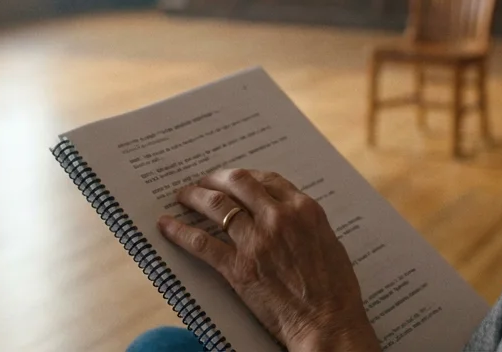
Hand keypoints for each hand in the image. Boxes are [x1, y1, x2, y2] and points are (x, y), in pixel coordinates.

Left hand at [158, 169, 380, 351]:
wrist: (328, 323)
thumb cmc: (335, 289)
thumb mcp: (328, 242)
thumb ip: (304, 223)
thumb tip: (283, 213)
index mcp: (304, 209)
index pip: (267, 179)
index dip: (245, 177)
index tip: (233, 179)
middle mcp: (278, 218)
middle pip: (238, 183)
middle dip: (215, 178)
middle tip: (203, 181)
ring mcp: (256, 241)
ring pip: (216, 205)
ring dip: (194, 196)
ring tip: (183, 195)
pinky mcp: (238, 267)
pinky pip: (201, 242)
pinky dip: (180, 231)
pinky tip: (167, 225)